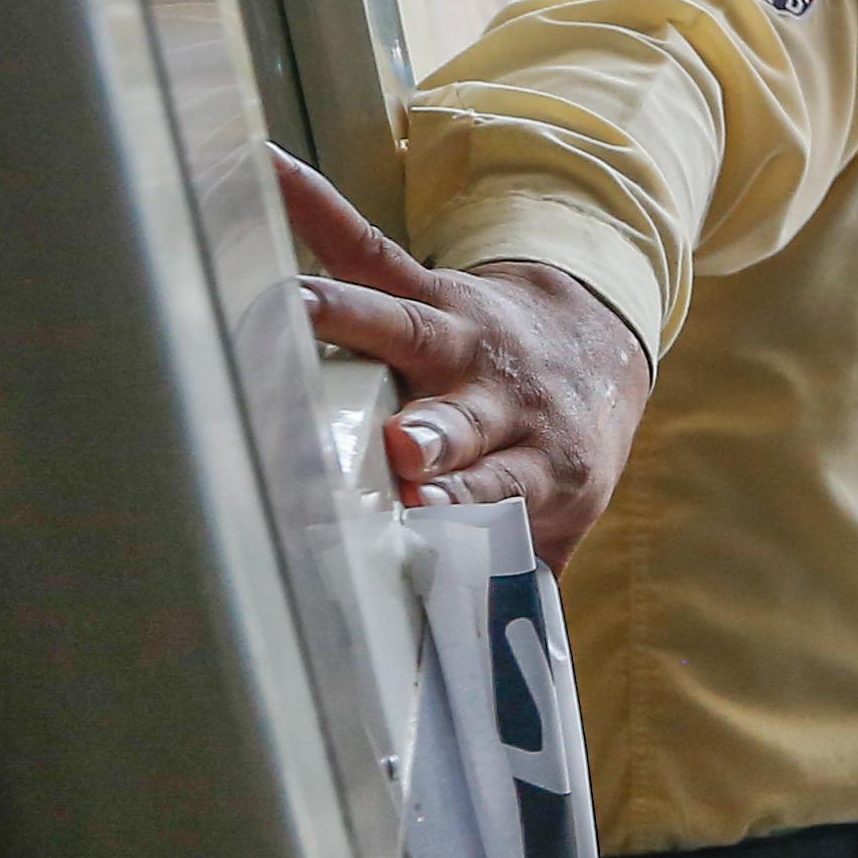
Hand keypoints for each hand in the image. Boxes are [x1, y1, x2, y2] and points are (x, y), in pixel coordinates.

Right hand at [280, 150, 653, 566]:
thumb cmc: (556, 454)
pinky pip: (363, 246)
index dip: (467, 515)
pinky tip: (260, 170)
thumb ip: (515, 588)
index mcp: (539, 470)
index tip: (429, 532)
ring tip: (287, 307)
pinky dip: (311, 208)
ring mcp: (460, 337)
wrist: (597, 349)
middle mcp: (502, 402)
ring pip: (403, 328)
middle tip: (404, 449)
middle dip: (435, 437)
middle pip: (464, 422)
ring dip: (350, 323)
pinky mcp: (426, 288)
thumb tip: (474, 687)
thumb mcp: (558, 524)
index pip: (498, 500)